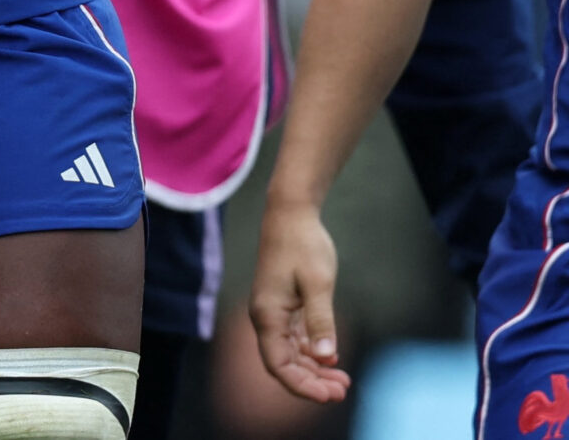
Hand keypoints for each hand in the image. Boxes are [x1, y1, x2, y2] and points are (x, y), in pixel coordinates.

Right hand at [249, 201, 350, 402]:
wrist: (290, 215)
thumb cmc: (303, 245)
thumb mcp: (317, 284)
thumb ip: (320, 321)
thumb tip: (326, 358)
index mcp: (267, 315)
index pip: (278, 364)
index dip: (302, 385)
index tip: (331, 395)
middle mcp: (265, 317)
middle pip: (283, 363)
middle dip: (311, 382)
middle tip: (343, 390)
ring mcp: (273, 312)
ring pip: (290, 354)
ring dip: (313, 370)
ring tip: (343, 380)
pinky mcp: (283, 306)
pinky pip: (294, 340)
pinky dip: (312, 353)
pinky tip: (332, 359)